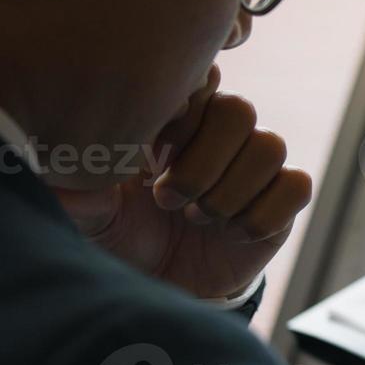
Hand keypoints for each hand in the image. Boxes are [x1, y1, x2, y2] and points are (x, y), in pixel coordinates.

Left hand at [54, 65, 312, 300]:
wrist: (164, 287)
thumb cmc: (125, 237)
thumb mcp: (91, 216)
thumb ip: (80, 189)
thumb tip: (67, 167)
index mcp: (178, 121)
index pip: (202, 78)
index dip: (186, 104)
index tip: (154, 148)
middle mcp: (222, 136)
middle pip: (239, 110)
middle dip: (202, 162)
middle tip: (166, 200)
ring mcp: (256, 167)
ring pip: (270, 146)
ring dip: (228, 192)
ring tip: (196, 219)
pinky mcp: (282, 201)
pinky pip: (297, 186)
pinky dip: (262, 215)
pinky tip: (232, 234)